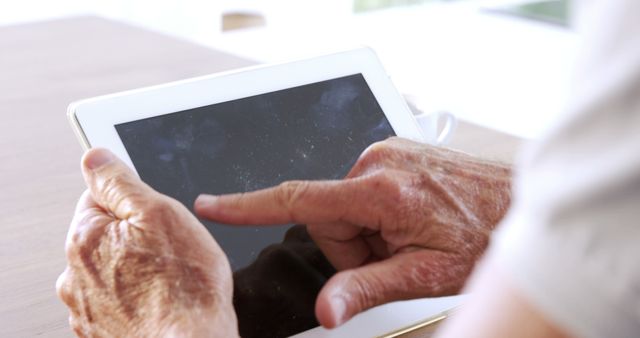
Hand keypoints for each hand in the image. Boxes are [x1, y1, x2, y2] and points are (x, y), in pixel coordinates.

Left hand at [56, 149, 237, 336]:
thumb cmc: (184, 289)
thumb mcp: (159, 213)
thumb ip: (120, 181)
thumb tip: (95, 157)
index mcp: (85, 238)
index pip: (97, 196)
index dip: (133, 199)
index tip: (153, 211)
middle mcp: (76, 275)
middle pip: (107, 234)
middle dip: (136, 235)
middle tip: (169, 247)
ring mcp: (89, 308)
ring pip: (116, 269)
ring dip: (137, 267)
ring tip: (169, 277)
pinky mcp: (104, 330)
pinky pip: (122, 299)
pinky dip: (139, 296)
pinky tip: (163, 299)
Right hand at [195, 137, 511, 327]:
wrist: (517, 203)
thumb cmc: (481, 234)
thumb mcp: (425, 275)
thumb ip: (369, 289)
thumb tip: (326, 309)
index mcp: (379, 190)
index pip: (297, 199)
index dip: (247, 205)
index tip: (212, 204)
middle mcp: (377, 162)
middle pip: (326, 217)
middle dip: (351, 246)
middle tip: (393, 255)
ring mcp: (386, 153)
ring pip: (345, 207)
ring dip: (367, 231)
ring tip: (408, 237)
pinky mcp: (392, 153)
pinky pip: (362, 191)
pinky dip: (376, 214)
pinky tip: (410, 220)